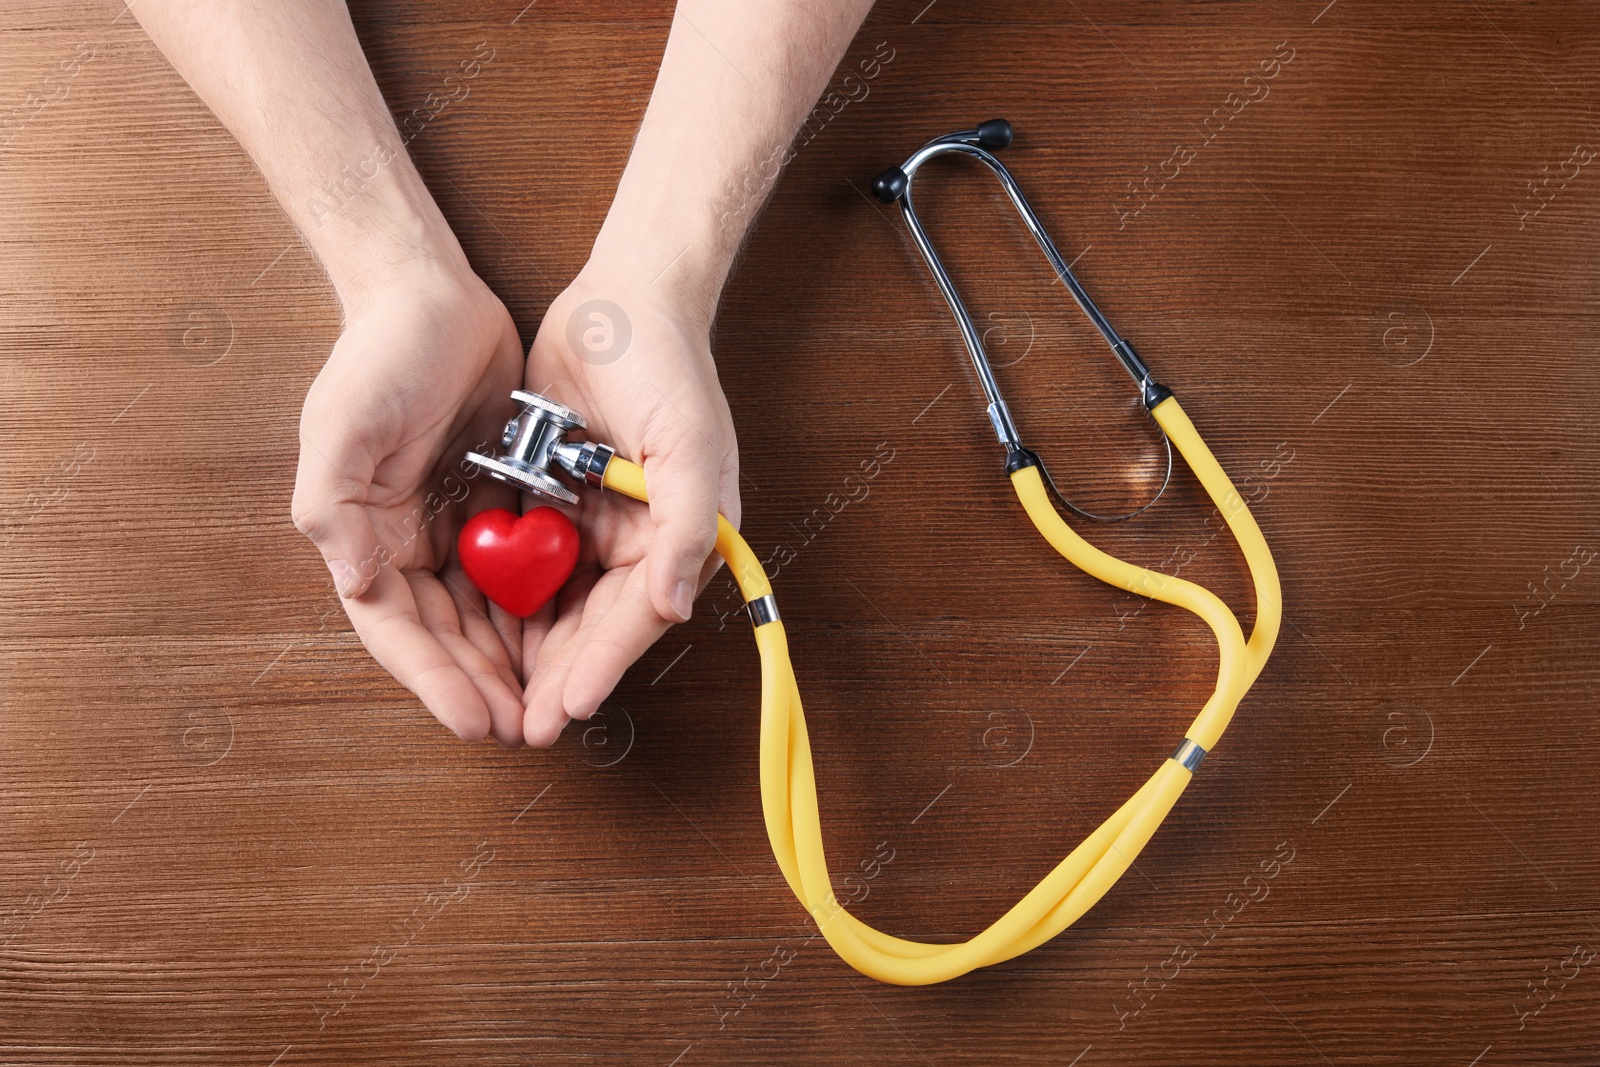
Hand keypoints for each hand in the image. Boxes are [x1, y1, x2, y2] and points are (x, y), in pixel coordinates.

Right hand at [291, 260, 529, 746]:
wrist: (430, 294)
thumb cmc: (379, 355)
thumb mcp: (343, 424)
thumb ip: (335, 507)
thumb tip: (355, 584)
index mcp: (361, 537)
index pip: (398, 630)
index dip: (435, 681)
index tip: (478, 721)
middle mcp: (403, 544)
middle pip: (446, 637)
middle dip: (483, 686)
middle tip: (527, 729)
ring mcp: (452, 527)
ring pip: (485, 616)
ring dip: (514, 662)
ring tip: (552, 704)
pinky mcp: (496, 505)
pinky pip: (519, 572)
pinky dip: (539, 609)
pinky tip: (571, 639)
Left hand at [519, 268, 740, 745]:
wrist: (622, 299)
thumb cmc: (669, 368)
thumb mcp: (690, 445)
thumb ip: (684, 528)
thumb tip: (673, 606)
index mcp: (680, 537)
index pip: (637, 618)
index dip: (601, 665)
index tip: (567, 707)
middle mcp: (640, 541)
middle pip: (594, 625)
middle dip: (558, 676)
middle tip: (519, 724)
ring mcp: (595, 523)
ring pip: (558, 604)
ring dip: (528, 650)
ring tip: (492, 697)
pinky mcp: (556, 500)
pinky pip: (530, 561)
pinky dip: (507, 597)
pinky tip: (474, 631)